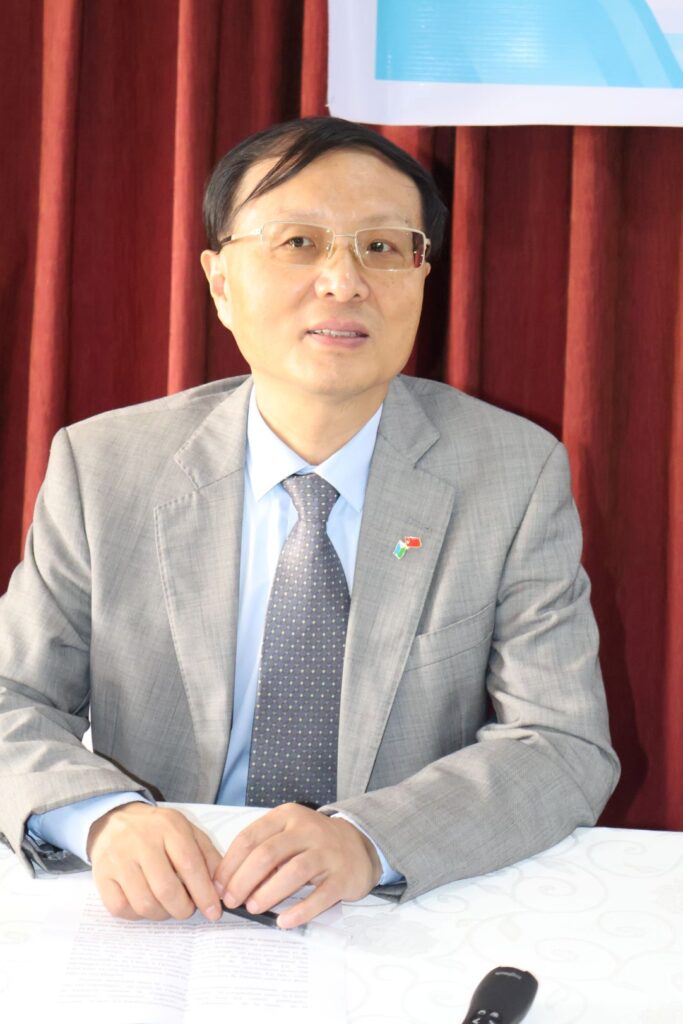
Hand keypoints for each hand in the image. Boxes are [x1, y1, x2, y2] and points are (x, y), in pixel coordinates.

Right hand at [87, 803, 223, 922]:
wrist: (114, 819)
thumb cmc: (157, 830)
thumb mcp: (187, 832)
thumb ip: (208, 856)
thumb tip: (221, 889)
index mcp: (169, 827)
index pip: (190, 865)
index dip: (204, 893)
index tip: (214, 912)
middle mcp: (141, 841)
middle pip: (166, 889)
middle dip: (183, 909)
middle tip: (187, 909)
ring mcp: (118, 859)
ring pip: (144, 904)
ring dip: (162, 914)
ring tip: (168, 906)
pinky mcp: (101, 876)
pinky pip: (121, 909)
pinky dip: (137, 915)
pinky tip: (145, 904)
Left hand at [213, 803, 381, 928]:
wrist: (359, 844)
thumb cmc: (312, 843)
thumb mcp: (287, 834)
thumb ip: (262, 851)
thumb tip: (228, 883)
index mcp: (287, 816)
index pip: (250, 838)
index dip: (230, 864)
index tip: (217, 887)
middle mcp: (307, 830)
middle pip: (268, 854)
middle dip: (243, 880)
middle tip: (231, 902)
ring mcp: (327, 852)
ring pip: (293, 871)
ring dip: (268, 893)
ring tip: (252, 908)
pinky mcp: (343, 876)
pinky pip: (320, 895)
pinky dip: (300, 910)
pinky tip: (283, 921)